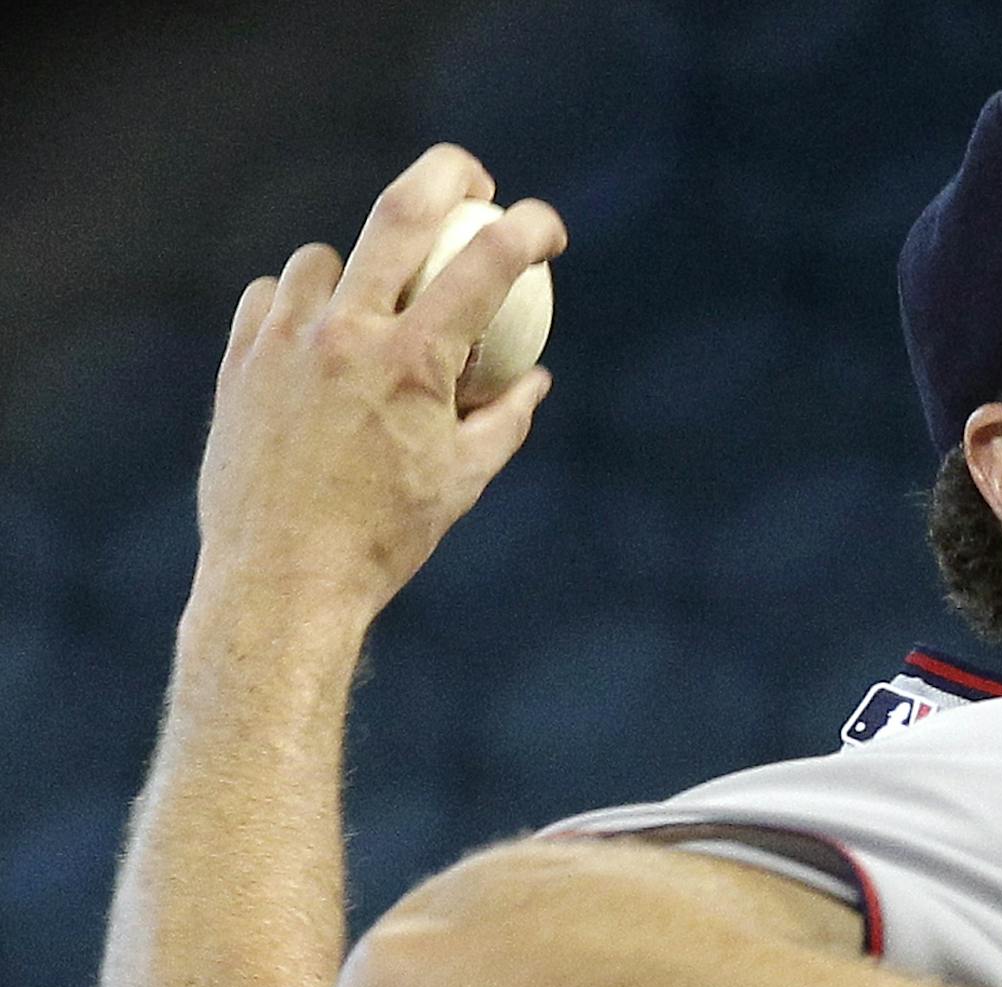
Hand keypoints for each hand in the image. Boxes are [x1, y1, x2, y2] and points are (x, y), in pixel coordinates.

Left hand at [194, 144, 567, 618]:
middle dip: (449, 175)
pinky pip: (272, 298)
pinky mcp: (240, 359)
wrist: (282, 581)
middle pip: (401, 210)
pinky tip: (316, 340)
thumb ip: (505, 419)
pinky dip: (301, 307)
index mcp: (413, 365)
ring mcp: (285, 340)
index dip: (529, 230)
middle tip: (474, 183)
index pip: (487, 265)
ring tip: (376, 304)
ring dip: (360, 266)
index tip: (546, 228)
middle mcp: (347, 335)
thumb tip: (533, 378)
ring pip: (325, 257)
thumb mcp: (463, 482)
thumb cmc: (384, 539)